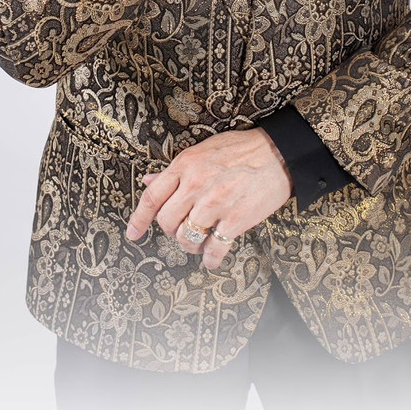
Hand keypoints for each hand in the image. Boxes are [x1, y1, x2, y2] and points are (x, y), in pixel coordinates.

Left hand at [126, 128, 292, 269]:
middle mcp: (196, 184)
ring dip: (190, 246)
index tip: (133, 233)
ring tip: (199, 242)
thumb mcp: (202, 151)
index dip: (138, 219)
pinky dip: (210, 259)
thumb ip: (175, 170)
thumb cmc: (241, 149)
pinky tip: (212, 259)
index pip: (152, 196)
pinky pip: (214, 249)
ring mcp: (216, 203)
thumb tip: (149, 180)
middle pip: (167, 221)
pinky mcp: (236, 219)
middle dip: (171, 230)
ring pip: (187, 238)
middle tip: (181, 229)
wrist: (278, 153)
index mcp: (185, 165)